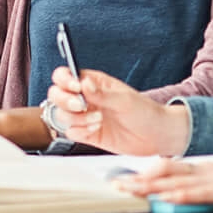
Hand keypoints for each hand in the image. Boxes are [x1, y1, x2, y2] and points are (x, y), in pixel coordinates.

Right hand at [46, 68, 191, 155]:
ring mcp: (84, 116)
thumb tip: (83, 84)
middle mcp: (85, 98)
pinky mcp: (86, 133)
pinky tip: (96, 129)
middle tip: (82, 106)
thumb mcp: (125, 100)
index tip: (75, 88)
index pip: (65, 75)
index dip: (64, 80)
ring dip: (76, 118)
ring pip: (61, 115)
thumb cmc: (145, 112)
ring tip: (98, 120)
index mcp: (93, 83)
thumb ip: (101, 94)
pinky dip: (80, 131)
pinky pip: (70, 132)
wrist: (155, 136)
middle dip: (65, 101)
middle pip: (56, 95)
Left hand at [115, 158, 212, 211]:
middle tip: (115, 186)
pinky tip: (166, 199)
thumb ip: (212, 192)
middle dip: (140, 180)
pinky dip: (182, 196)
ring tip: (130, 191)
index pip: (172, 170)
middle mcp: (212, 170)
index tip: (125, 179)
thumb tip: (192, 200)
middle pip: (169, 174)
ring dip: (152, 187)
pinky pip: (203, 194)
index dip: (147, 174)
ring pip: (179, 182)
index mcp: (211, 169)